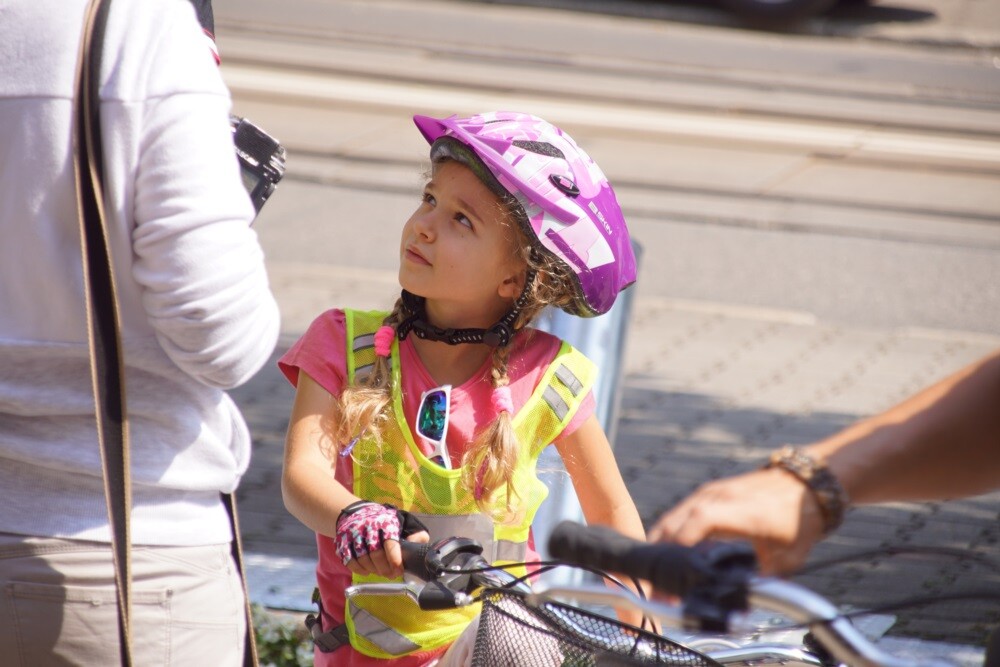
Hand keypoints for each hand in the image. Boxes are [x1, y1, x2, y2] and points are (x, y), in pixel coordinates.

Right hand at [335, 501, 428, 578]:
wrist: (356, 512)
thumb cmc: (384, 521)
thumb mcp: (403, 522)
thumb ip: (415, 532)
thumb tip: (417, 544)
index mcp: (385, 523)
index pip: (390, 543)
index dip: (395, 560)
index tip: (399, 570)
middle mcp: (368, 528)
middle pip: (375, 554)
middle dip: (385, 569)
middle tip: (391, 575)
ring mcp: (354, 535)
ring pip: (362, 559)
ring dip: (373, 570)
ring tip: (380, 572)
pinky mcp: (343, 542)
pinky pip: (349, 561)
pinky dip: (359, 569)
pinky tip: (367, 571)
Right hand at [646, 468, 824, 575]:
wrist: (806, 485)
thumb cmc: (799, 520)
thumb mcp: (788, 558)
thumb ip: (762, 578)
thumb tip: (740, 601)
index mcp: (740, 512)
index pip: (698, 522)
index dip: (679, 548)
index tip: (672, 576)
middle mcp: (718, 497)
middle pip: (674, 522)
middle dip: (660, 556)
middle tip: (656, 587)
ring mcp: (709, 492)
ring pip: (671, 517)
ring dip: (661, 545)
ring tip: (657, 575)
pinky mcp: (707, 493)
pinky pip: (678, 513)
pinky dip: (669, 533)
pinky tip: (668, 554)